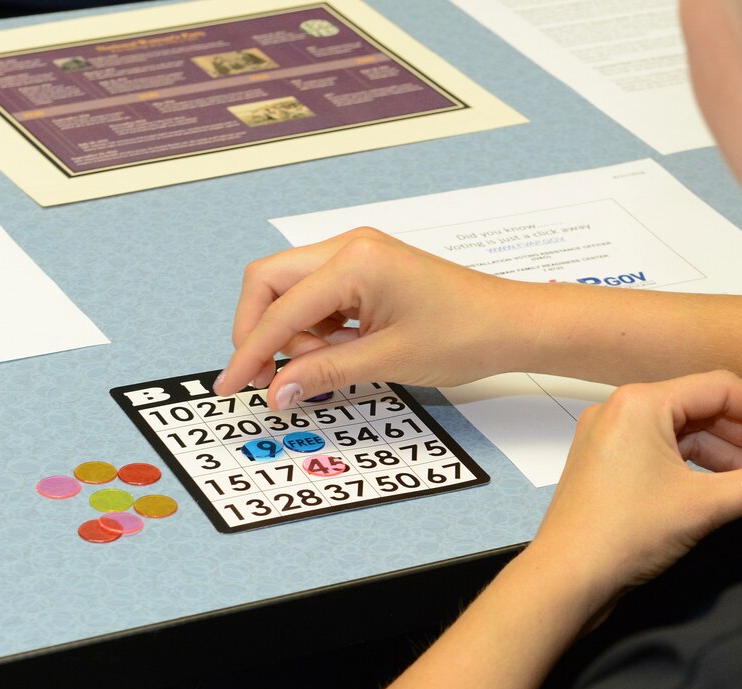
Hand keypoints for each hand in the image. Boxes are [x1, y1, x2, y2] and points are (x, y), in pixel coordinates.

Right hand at [213, 227, 521, 407]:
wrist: (511, 324)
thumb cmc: (465, 333)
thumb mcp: (387, 361)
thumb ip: (323, 372)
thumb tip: (277, 389)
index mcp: (354, 261)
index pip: (280, 308)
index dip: (249, 351)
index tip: (230, 384)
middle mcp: (349, 246)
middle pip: (269, 281)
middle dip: (259, 330)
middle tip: (266, 376)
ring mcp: (357, 254)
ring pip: (289, 288)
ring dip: (291, 332)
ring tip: (325, 364)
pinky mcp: (364, 269)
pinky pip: (316, 294)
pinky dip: (312, 326)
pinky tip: (336, 350)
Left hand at [527, 370, 741, 609]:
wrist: (565, 579)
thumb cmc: (622, 536)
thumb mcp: (703, 506)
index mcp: (640, 403)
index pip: (721, 390)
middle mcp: (621, 410)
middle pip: (703, 408)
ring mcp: (610, 436)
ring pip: (684, 432)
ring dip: (728, 454)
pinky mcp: (607, 463)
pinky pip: (663, 451)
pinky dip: (698, 467)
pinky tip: (729, 488)